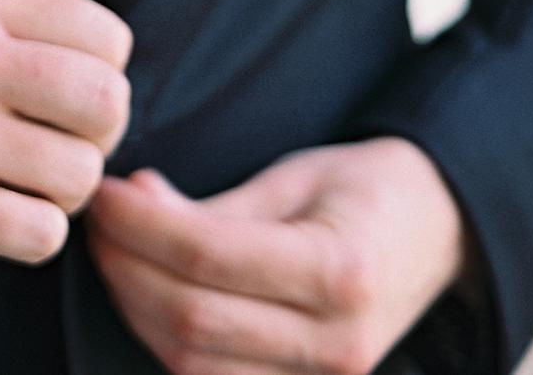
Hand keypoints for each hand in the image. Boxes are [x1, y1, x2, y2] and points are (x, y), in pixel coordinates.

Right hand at [0, 0, 132, 266]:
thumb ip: (15, 19)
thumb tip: (111, 63)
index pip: (106, 34)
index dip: (102, 74)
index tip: (68, 95)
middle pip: (106, 102)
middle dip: (97, 136)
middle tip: (62, 145)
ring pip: (81, 174)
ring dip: (63, 192)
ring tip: (23, 182)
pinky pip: (42, 232)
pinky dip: (32, 233)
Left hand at [84, 135, 472, 374]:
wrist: (437, 235)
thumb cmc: (362, 191)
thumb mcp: (295, 178)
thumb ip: (214, 206)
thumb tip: (131, 204)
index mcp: (338, 271)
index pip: (205, 257)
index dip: (138, 225)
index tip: (102, 192)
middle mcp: (336, 343)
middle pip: (191, 321)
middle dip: (124, 267)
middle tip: (95, 220)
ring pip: (192, 366)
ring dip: (135, 308)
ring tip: (114, 252)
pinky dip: (166, 344)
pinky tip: (147, 296)